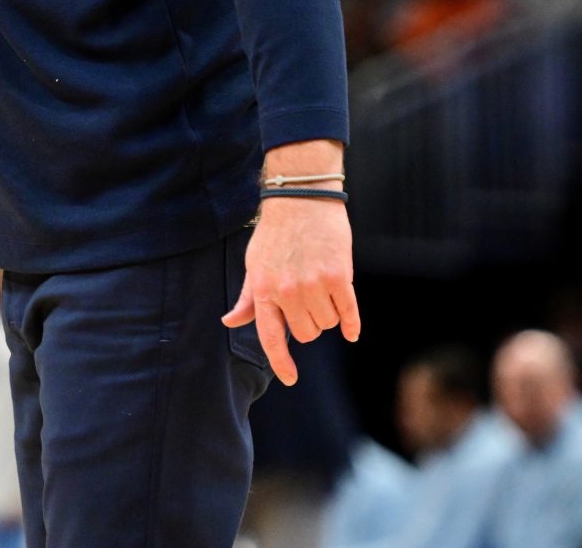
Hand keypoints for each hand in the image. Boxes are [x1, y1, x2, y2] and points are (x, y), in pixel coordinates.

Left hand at [221, 196, 360, 385]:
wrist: (302, 201)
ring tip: (321, 287)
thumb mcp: (254, 264)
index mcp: (263, 289)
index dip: (281, 362)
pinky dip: (352, 324)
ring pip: (328, 324)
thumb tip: (229, 322)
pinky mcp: (340, 277)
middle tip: (308, 302)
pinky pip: (348, 313)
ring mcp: (314, 285)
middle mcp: (287, 291)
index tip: (291, 379)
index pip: (270, 337)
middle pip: (306, 333)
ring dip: (328, 314)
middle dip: (309, 324)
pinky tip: (352, 331)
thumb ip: (248, 298)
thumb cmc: (275, 235)